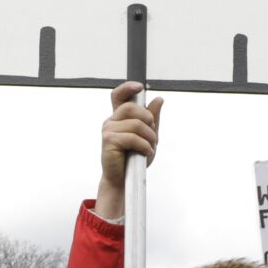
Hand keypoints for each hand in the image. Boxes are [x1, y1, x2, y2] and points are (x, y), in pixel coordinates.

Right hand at [93, 81, 162, 217]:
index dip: (127, 88)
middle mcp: (111, 121)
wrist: (124, 180)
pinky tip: (146, 153)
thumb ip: (152, 118)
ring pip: (136, 124)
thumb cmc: (134, 159)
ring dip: (150, 137)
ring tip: (150, 147)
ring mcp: (108, 130)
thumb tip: (158, 99)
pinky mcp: (109, 141)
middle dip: (148, 119)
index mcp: (119, 117)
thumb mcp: (148, 136)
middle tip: (153, 135)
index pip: (118, 95)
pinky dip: (145, 146)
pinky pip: (133, 137)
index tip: (139, 87)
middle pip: (132, 108)